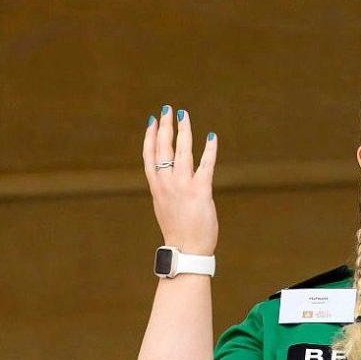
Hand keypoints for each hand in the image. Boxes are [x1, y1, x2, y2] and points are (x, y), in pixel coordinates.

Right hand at [142, 105, 218, 255]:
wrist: (186, 250)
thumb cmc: (179, 231)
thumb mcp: (166, 206)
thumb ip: (167, 189)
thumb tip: (170, 176)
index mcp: (156, 186)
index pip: (149, 155)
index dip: (150, 135)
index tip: (152, 120)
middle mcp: (166, 183)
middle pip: (162, 148)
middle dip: (164, 126)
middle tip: (167, 109)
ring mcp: (182, 186)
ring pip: (182, 151)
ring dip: (183, 131)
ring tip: (183, 115)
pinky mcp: (200, 191)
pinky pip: (206, 165)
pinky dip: (209, 150)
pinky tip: (212, 137)